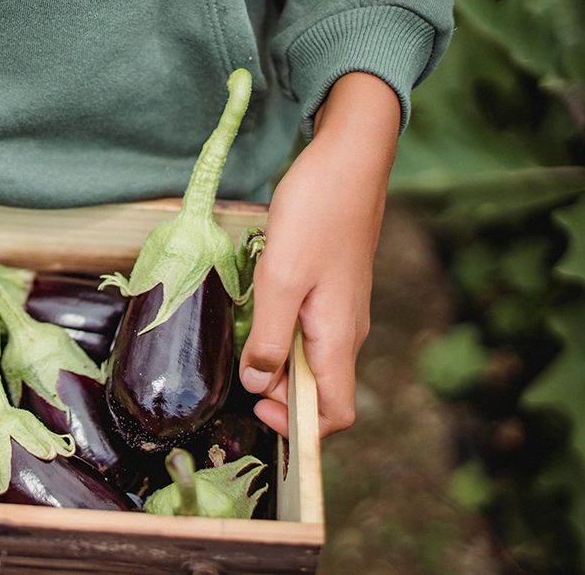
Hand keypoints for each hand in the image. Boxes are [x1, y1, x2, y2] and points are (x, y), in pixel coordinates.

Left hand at [239, 72, 399, 436]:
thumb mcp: (280, 278)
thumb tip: (258, 383)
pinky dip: (279, 332)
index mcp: (338, 338)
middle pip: (316, 389)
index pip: (335, 414)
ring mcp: (339, 310)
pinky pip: (306, 329)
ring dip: (274, 359)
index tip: (256, 406)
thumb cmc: (317, 213)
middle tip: (236, 365)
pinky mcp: (330, 289)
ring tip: (241, 334)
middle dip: (277, 390)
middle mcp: (345, 331)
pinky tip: (256, 307)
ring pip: (308, 357)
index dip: (297, 425)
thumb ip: (268, 337)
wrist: (348, 159)